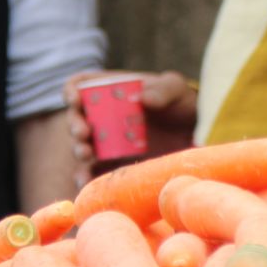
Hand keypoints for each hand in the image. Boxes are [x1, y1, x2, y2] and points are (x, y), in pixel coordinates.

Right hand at [62, 70, 196, 185]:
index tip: (75, 98)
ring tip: (87, 153)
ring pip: (82, 146)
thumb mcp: (176, 89)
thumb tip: (142, 98)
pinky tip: (86, 182)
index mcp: (110, 90)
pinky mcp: (113, 166)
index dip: (72, 90)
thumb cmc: (180, 104)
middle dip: (75, 124)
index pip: (81, 85)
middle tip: (84, 132)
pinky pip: (94, 173)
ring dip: (79, 150)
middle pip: (76, 118)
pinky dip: (87, 178)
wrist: (193, 134)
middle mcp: (102, 116)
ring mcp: (106, 143)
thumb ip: (163, 89)